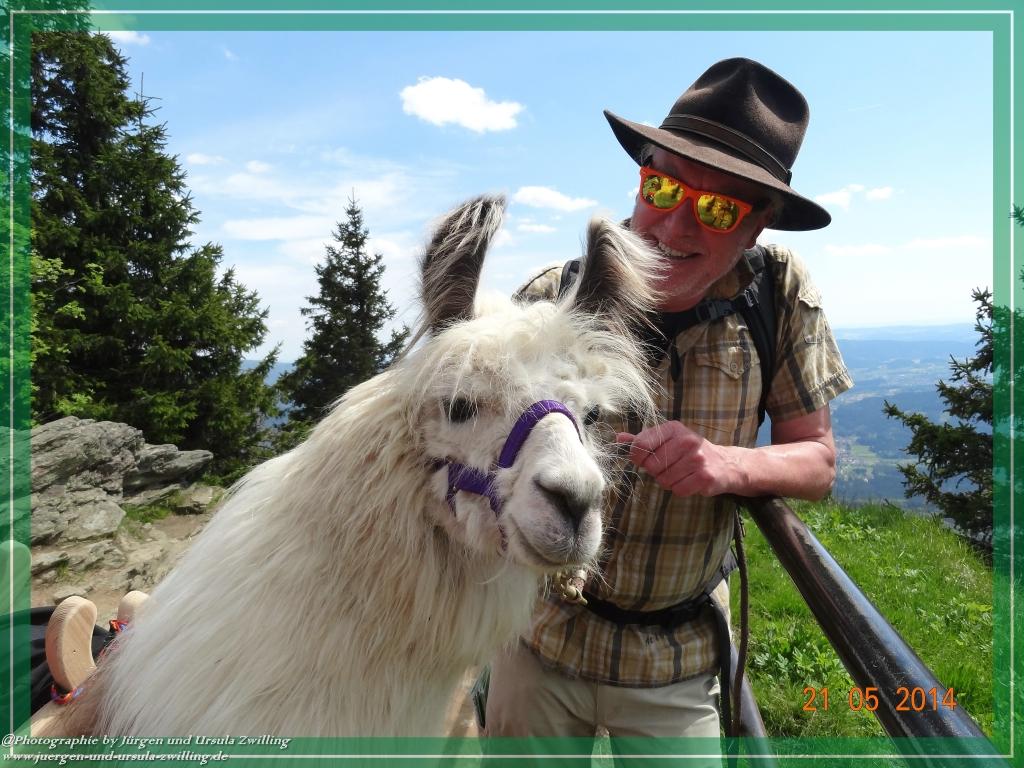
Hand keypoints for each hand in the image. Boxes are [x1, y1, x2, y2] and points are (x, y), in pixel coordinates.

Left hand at [616, 421, 737, 497]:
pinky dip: (681, 489)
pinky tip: (689, 481)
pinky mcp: (705, 476)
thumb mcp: (667, 439)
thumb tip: (619, 438)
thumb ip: (643, 440)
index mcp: (673, 428)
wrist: (723, 463)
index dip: (638, 457)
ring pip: (664, 480)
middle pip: (651, 466)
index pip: (641, 445)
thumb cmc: (688, 451)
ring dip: (669, 482)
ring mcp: (698, 459)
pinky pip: (679, 490)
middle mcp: (687, 441)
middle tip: (669, 467)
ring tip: (681, 473)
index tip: (644, 460)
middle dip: (656, 472)